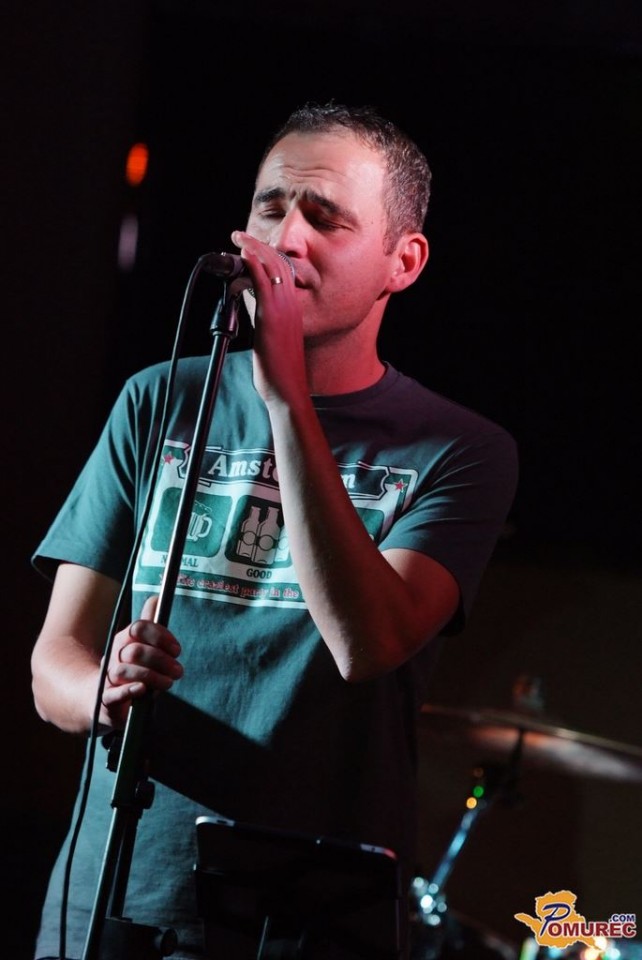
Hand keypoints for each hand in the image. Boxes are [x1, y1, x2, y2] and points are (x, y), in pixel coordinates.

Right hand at [99, 595, 182, 728]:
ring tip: (168, 683)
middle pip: (136, 651)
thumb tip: (156, 597)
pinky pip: (113, 694)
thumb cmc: (127, 669)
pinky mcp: (106, 700)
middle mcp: (114, 656)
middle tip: (178, 670)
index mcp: (123, 640)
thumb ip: (148, 625)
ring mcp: (108, 678)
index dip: (160, 636)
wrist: (96, 697)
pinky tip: (142, 689)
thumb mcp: (137, 646)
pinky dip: (128, 691)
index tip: (176, 649)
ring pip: (124, 671)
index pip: (139, 628)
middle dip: (161, 660)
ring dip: (151, 677)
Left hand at [230, 230, 307, 405]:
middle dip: (259, 246)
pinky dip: (253, 264)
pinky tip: (243, 255)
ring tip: (238, 238)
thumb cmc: (279, 370)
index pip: (284, 273)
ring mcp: (283, 310)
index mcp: (294, 310)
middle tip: (240, 235)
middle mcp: (292, 306)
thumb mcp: (273, 339)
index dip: (267, 256)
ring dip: (253, 249)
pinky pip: (263, 283)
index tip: (251, 248)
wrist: (288, 390)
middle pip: (279, 263)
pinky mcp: (271, 318)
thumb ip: (264, 321)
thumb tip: (251, 308)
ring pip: (272, 268)